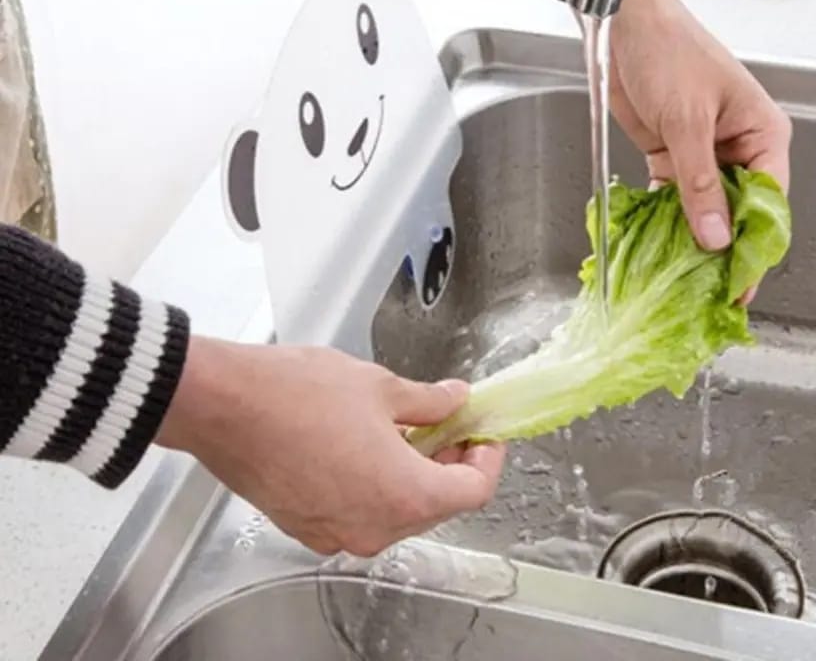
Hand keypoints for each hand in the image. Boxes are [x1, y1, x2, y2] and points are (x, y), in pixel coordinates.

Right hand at [156, 337, 504, 557]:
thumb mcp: (380, 386)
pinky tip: (366, 444)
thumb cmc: (296, 394)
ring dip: (411, 473)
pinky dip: (375, 484)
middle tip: (447, 421)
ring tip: (404, 427)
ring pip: (397, 511)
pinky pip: (360, 513)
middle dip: (448, 463)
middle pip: (436, 505)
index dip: (486, 457)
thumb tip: (455, 401)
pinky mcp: (307, 528)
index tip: (482, 431)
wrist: (223, 406)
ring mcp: (338, 533)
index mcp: (404, 495)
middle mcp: (374, 527)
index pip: (473, 490)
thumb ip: (430, 401)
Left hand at [556, 0, 790, 295]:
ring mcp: (704, 155)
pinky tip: (657, 250)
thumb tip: (716, 238)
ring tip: (682, 284)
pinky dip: (665, 222)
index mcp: (763, 135)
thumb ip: (699, 182)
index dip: (755, 248)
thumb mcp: (687, 120)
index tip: (739, 286)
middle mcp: (739, 150)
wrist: (625, 23)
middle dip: (724, 252)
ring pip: (705, 211)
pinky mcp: (671, 156)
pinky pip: (674, 199)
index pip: (769, 204)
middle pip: (738, 214)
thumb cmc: (669, 52)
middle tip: (707, 297)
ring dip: (693, 242)